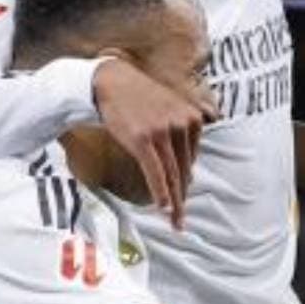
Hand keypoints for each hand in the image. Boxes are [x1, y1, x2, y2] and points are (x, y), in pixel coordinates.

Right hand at [92, 57, 218, 229]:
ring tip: (174, 222)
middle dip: (182, 197)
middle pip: (184, 170)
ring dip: (174, 202)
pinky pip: (156, 172)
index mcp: (193, 118)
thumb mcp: (170, 111)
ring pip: (172, 174)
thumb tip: (188, 173)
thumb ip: (181, 137)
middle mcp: (182, 124)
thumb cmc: (139, 99)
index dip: (185, 182)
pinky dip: (161, 192)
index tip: (183, 201)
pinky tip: (163, 208)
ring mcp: (163, 131)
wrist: (111, 80)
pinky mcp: (144, 139)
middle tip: (181, 221)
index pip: (190, 159)